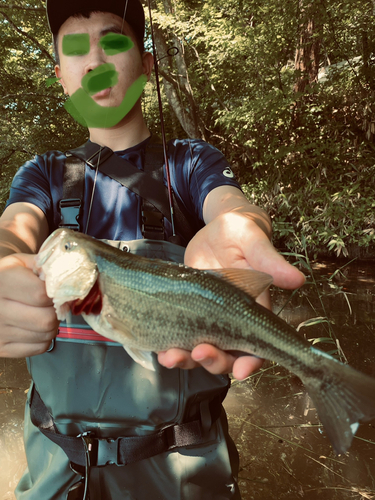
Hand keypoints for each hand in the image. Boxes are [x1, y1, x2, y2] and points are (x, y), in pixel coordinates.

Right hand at [0, 253, 58, 356]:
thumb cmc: (5, 278)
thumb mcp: (20, 263)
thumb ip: (44, 265)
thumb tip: (67, 276)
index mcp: (3, 282)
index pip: (41, 295)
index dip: (56, 293)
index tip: (57, 291)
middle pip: (46, 319)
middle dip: (56, 312)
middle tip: (54, 305)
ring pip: (45, 334)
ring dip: (53, 325)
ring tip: (45, 314)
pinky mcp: (2, 348)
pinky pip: (39, 348)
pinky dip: (45, 338)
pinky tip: (37, 327)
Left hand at [158, 211, 304, 379]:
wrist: (215, 230)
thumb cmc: (241, 233)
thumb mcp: (254, 242)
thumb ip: (270, 261)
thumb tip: (298, 279)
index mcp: (253, 309)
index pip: (258, 345)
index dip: (252, 362)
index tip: (242, 370)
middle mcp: (231, 320)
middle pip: (226, 355)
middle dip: (213, 361)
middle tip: (198, 353)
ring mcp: (207, 318)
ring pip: (200, 351)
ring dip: (186, 360)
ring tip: (169, 357)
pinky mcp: (187, 312)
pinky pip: (180, 337)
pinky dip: (170, 347)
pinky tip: (159, 349)